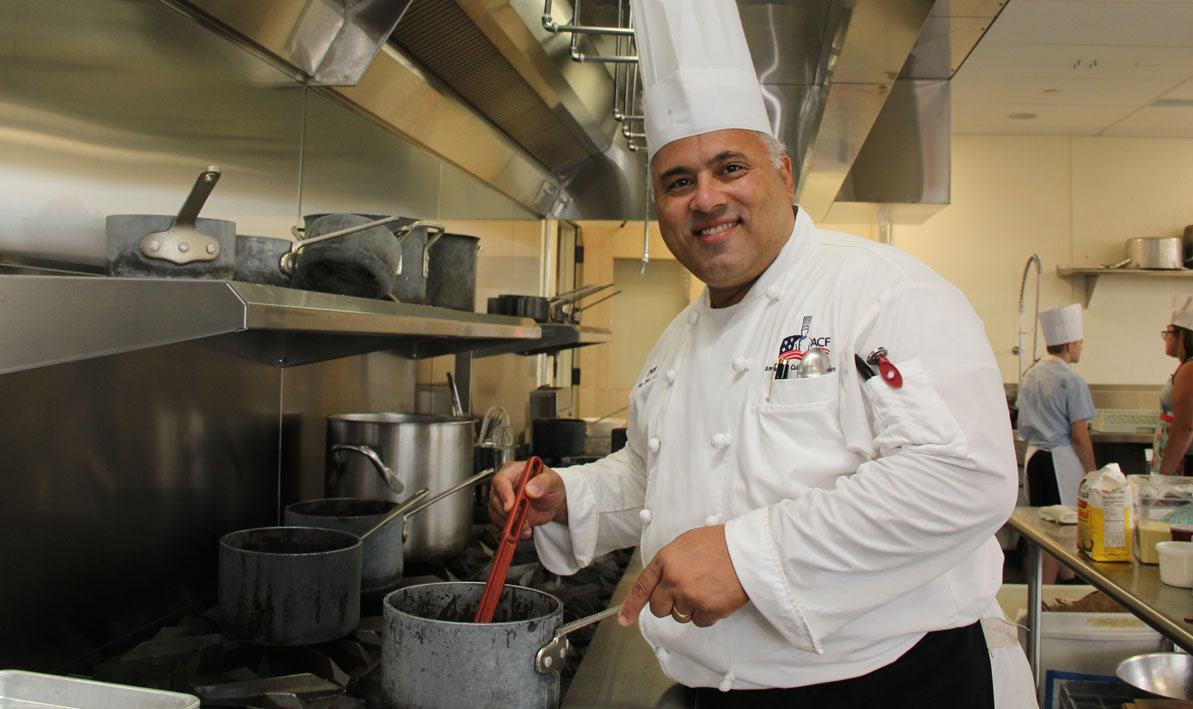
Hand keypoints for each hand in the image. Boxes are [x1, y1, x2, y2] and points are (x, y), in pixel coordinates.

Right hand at [487, 460, 567, 538]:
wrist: (552, 501)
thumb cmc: (550, 485)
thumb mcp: (553, 481)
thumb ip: (544, 482)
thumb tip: (531, 489)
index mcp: (513, 471)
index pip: (501, 481)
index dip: (504, 494)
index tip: (510, 507)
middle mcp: (505, 485)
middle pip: (495, 500)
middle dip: (507, 514)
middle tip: (520, 519)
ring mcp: (503, 500)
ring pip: (496, 514)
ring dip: (510, 524)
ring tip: (526, 527)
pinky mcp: (505, 514)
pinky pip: (501, 524)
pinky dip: (512, 530)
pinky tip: (524, 531)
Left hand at [618, 525, 747, 627]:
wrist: (748, 550)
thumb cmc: (719, 544)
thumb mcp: (685, 544)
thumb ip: (669, 564)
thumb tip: (660, 583)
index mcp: (666, 560)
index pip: (642, 587)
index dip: (631, 606)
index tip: (624, 620)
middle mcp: (674, 580)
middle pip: (659, 609)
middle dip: (669, 604)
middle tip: (686, 592)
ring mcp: (690, 597)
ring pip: (680, 616)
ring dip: (690, 608)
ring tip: (707, 587)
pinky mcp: (708, 610)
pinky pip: (700, 621)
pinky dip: (708, 613)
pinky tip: (716, 595)